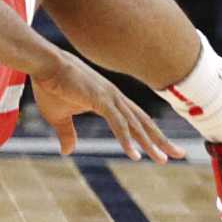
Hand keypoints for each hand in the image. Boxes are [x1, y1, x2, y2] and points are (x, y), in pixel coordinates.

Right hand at [30, 47, 182, 161]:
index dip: (150, 134)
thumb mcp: (58, 116)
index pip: (135, 119)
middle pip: (143, 121)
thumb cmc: (48, 84)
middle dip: (162, 140)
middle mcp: (114, 97)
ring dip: (150, 143)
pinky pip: (118, 123)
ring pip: (136, 124)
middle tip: (180, 154)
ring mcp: (109, 97)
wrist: (41, 62)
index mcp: (108, 99)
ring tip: (163, 159)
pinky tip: (134, 154)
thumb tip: (67, 152)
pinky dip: (127, 139)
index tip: (164, 147)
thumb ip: (67, 134)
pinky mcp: (100, 99)